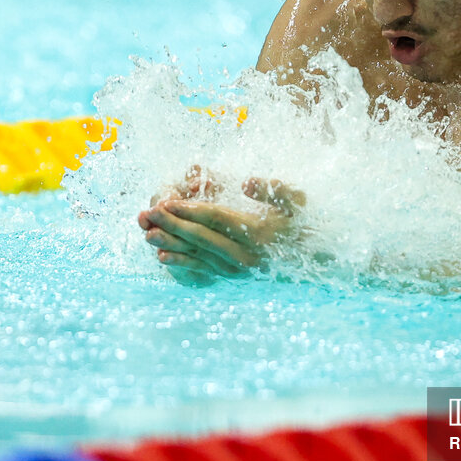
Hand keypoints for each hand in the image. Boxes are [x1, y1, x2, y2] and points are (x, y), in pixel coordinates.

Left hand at [137, 174, 304, 283]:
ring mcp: (237, 270)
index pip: (216, 218)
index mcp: (258, 232)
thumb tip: (246, 182)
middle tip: (148, 213)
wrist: (313, 262)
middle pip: (202, 237)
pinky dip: (181, 263)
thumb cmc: (301, 224)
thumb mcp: (296, 201)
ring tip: (148, 234)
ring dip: (171, 244)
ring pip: (198, 255)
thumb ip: (274, 189)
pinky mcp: (233, 278)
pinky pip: (202, 270)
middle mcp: (245, 254)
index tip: (168, 200)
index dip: (190, 209)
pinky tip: (162, 257)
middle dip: (173, 224)